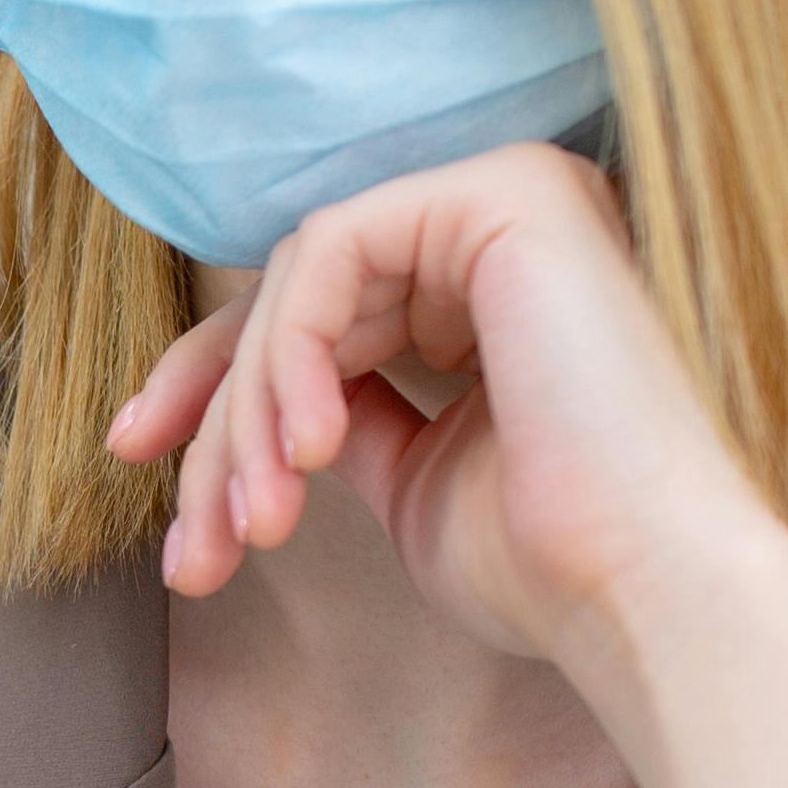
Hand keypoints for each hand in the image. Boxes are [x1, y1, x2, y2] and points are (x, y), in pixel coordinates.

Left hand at [108, 142, 787, 716]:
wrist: (648, 595)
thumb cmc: (550, 567)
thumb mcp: (413, 483)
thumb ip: (344, 418)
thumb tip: (255, 410)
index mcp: (493, 290)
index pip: (317, 314)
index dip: (215, 390)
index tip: (139, 466)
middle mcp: (503, 227)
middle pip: (294, 296)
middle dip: (215, 423)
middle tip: (191, 546)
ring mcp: (509, 195)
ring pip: (301, 281)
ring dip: (248, 414)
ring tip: (258, 524)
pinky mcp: (504, 192)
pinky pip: (331, 252)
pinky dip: (292, 352)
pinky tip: (305, 447)